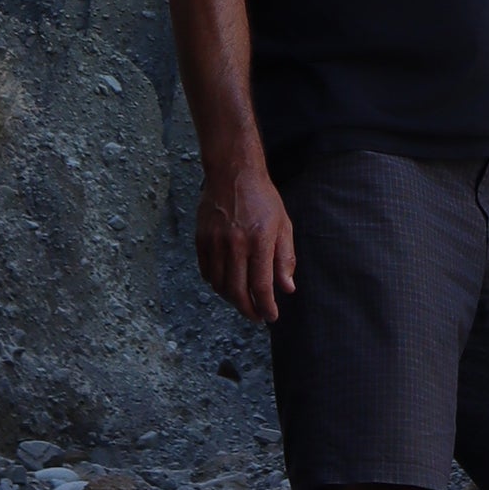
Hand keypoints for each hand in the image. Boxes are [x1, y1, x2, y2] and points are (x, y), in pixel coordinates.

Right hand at [194, 160, 293, 322]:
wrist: (232, 173)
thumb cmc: (262, 199)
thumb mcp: (283, 224)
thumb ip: (285, 258)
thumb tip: (287, 288)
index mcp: (259, 240)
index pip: (261, 285)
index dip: (266, 306)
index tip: (271, 316)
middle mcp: (235, 244)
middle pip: (238, 291)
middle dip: (248, 310)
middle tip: (256, 316)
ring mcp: (215, 242)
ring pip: (220, 285)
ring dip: (232, 299)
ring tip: (243, 300)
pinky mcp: (201, 240)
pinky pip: (206, 273)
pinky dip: (216, 284)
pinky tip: (227, 284)